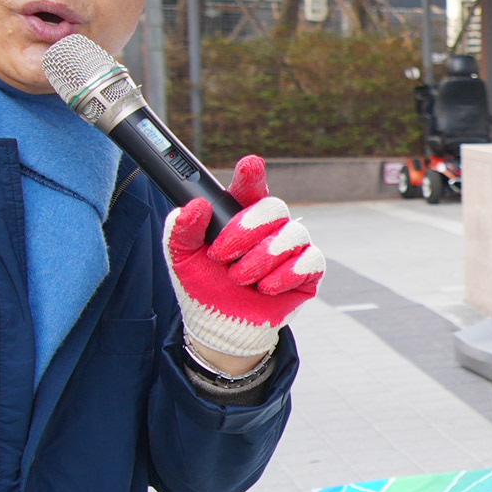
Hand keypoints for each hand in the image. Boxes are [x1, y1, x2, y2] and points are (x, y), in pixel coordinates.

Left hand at [163, 154, 322, 376]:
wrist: (220, 325)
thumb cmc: (203, 285)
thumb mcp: (182, 257)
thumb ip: (181, 229)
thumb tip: (196, 206)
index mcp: (240, 215)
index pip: (251, 187)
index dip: (252, 175)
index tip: (250, 165)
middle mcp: (270, 227)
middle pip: (274, 207)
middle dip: (245, 230)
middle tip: (222, 254)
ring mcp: (291, 248)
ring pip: (292, 235)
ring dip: (261, 259)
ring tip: (241, 279)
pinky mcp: (308, 272)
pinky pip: (310, 261)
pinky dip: (285, 274)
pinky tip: (266, 288)